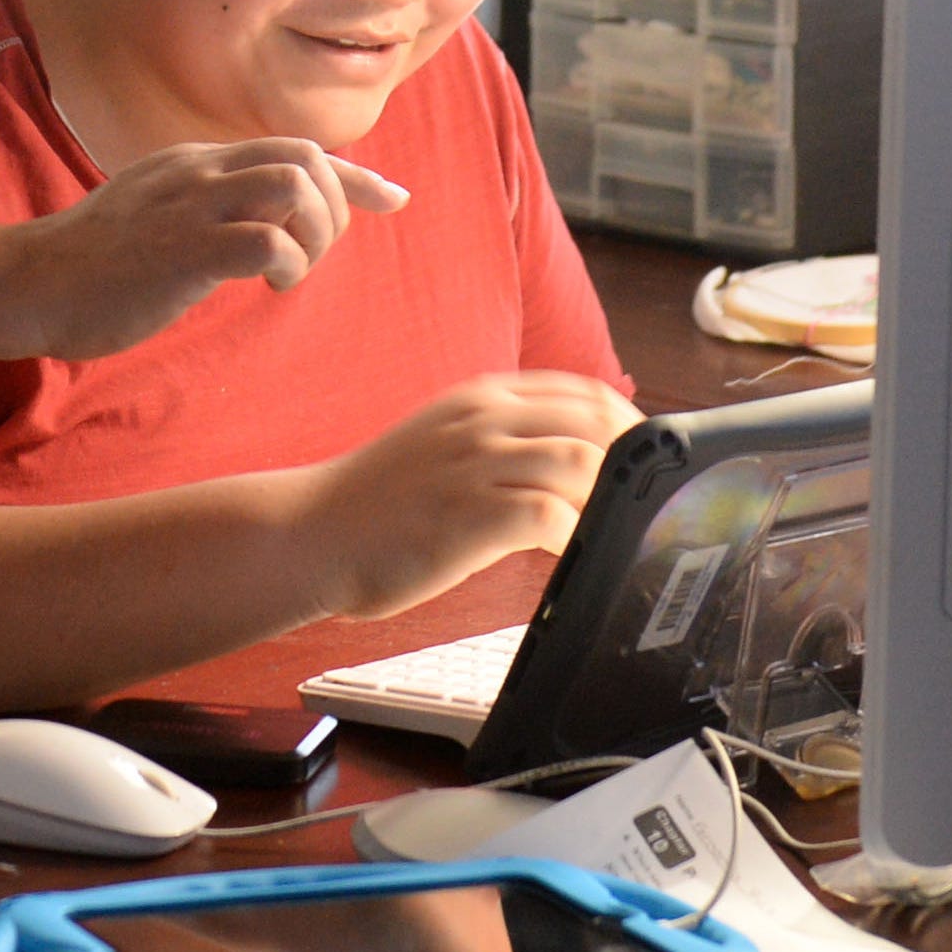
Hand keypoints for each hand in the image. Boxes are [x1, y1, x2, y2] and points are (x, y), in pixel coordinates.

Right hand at [0, 140, 411, 359]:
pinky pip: (265, 238)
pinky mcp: (180, 249)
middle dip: (336, 207)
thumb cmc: (91, 269)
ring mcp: (189, 206)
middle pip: (306, 156)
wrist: (26, 284)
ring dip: (316, 233)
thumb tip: (257, 235)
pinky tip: (271, 286)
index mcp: (195, 165)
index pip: (293, 149)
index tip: (392, 198)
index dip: (352, 175)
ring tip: (291, 271)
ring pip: (294, 185)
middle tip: (312, 258)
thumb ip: (204, 215)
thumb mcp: (157, 222)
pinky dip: (289, 262)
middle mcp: (198, 172)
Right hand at [299, 373, 642, 621]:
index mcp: (481, 398)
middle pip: (597, 424)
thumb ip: (499, 436)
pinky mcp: (470, 516)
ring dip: (605, 502)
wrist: (310, 532)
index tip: (642, 462)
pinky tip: (568, 559)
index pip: (584, 392)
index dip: (626, 425)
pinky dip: (574, 540)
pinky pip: (553, 519)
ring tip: (604, 532)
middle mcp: (483, 421)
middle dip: (631, 465)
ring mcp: (477, 466)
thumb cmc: (377, 500)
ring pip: (583, 465)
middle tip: (640, 506)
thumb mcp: (441, 440)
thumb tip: (570, 459)